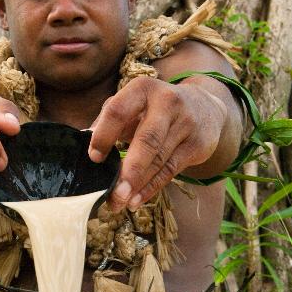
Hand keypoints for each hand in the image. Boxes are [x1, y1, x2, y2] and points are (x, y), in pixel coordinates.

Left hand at [87, 76, 225, 210]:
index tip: (94, 159)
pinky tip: (136, 200)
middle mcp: (167, 102)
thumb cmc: (155, 109)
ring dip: (138, 185)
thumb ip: (109, 119)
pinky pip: (170, 171)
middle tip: (113, 194)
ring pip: (159, 160)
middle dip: (129, 170)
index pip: (119, 111)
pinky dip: (151, 188)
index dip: (104, 136)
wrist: (204, 108)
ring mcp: (186, 124)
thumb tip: (87, 142)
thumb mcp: (133, 104)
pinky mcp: (197, 145)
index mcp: (143, 89)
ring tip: (120, 202)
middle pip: (147, 140)